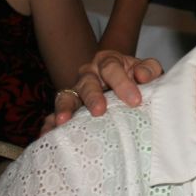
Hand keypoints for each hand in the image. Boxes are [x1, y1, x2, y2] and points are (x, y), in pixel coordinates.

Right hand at [41, 50, 163, 131]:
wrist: (125, 84)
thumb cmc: (137, 78)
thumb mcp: (147, 70)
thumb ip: (149, 70)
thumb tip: (143, 76)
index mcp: (108, 61)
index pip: (112, 68)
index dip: (123, 83)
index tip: (135, 101)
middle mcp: (89, 74)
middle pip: (87, 83)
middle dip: (92, 97)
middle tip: (99, 111)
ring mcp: (76, 91)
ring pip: (67, 97)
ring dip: (65, 108)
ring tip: (63, 121)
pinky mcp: (68, 108)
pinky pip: (54, 115)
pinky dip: (49, 124)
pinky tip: (46, 134)